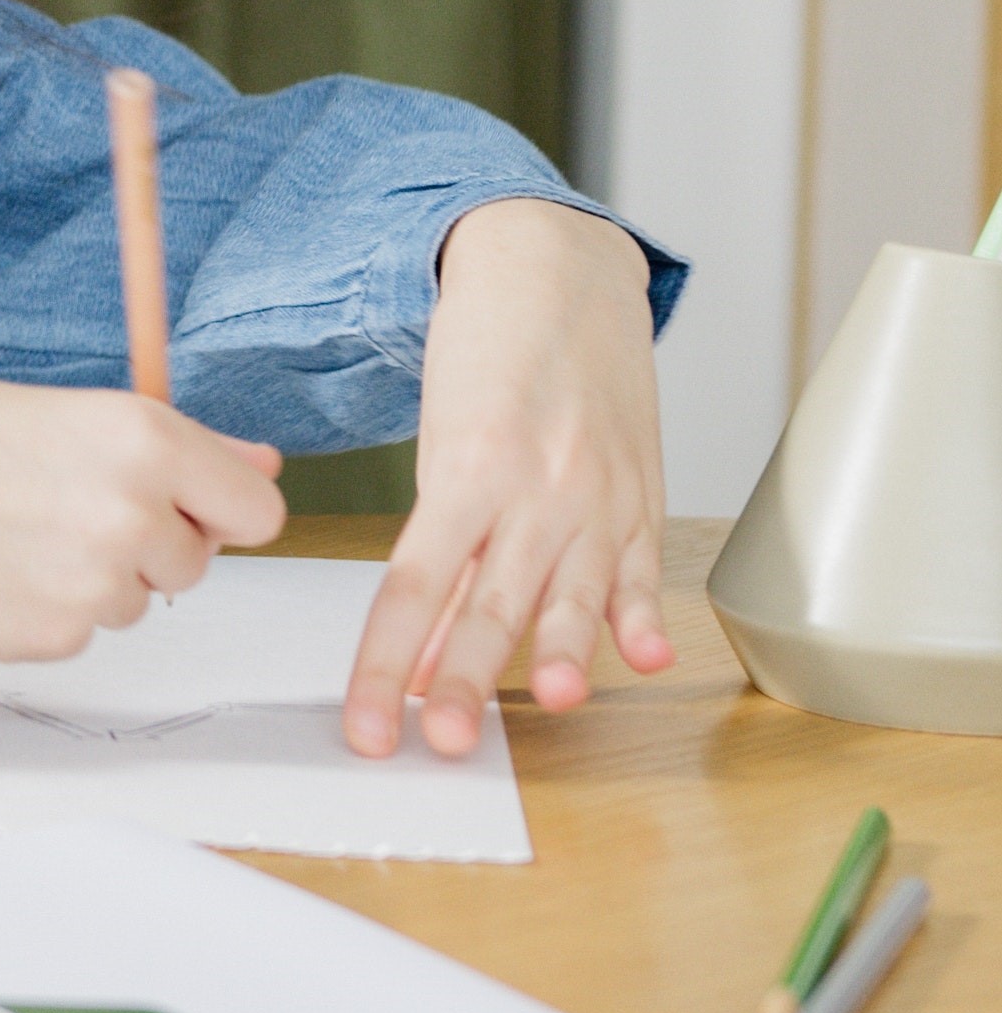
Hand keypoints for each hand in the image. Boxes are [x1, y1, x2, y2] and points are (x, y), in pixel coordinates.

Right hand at [0, 372, 285, 658]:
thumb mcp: (61, 409)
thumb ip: (174, 444)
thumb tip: (261, 463)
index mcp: (143, 437)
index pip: (257, 508)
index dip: (218, 505)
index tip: (187, 500)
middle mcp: (133, 514)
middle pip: (199, 560)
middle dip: (150, 541)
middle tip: (64, 502)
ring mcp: (94, 588)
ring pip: (139, 599)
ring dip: (98, 576)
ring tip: (14, 529)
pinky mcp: (50, 642)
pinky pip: (84, 632)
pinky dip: (48, 609)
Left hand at [342, 198, 672, 758]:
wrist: (554, 269)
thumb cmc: (483, 359)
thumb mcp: (443, 444)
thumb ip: (443, 551)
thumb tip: (421, 656)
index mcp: (463, 469)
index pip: (411, 585)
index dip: (384, 662)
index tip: (364, 726)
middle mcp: (530, 485)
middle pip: (490, 599)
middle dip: (466, 678)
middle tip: (441, 743)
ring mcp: (594, 491)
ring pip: (572, 588)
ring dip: (562, 651)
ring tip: (553, 701)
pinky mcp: (642, 491)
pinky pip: (643, 562)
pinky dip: (646, 611)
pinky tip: (647, 654)